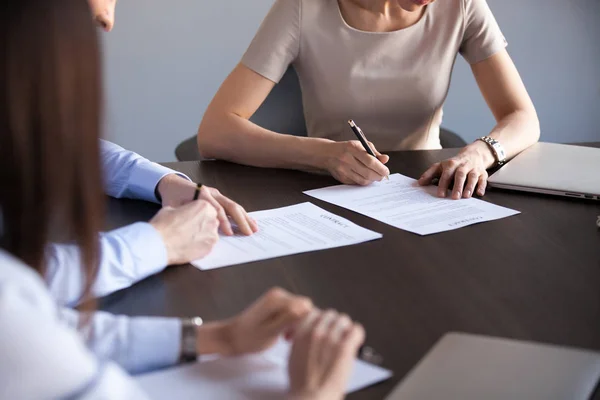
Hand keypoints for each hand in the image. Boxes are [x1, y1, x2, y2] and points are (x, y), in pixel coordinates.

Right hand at [149, 200, 218, 264]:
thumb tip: (184, 214)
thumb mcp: (172, 208)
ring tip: (188, 238)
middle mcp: (212, 220)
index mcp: (204, 206)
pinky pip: (208, 245)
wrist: (160, 244)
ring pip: (210, 233)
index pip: (207, 208)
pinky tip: (190, 246)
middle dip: (203, 224)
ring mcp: (212, 235)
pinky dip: (201, 245)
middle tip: (190, 228)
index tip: (191, 217)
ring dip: (202, 235)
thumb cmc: (164, 225)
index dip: (198, 213)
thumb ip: (184, 210)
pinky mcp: (209, 249)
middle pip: (211, 220)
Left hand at [156, 174, 257, 235]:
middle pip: (230, 206)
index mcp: (201, 194)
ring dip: (245, 217)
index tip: (229, 233)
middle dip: (240, 220)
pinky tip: (249, 221)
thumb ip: (183, 215)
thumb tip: (191, 230)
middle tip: (248, 232)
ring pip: (234, 205)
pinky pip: (232, 205)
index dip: (223, 222)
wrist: (173, 185)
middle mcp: (212, 193)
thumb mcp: (173, 206)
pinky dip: (242, 214)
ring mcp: (217, 194)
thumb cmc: (172, 197)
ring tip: (254, 228)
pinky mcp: (219, 197)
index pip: (216, 209)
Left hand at [196, 288, 312, 356]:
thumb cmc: (249, 338)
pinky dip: (291, 323)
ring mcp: (277, 297)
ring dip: (296, 324)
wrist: (232, 337)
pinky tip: (283, 333)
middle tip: (288, 338)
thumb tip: (307, 307)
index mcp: (277, 298)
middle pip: (304, 306)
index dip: (305, 321)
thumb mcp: (271, 332)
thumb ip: (289, 318)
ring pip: (299, 310)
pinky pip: (292, 311)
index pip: (306, 305)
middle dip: (300, 323)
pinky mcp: (276, 303)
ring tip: (284, 337)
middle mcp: (279, 293)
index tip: (293, 336)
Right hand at [287, 310, 364, 399]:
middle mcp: (315, 332)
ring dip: (345, 328)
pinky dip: (357, 334)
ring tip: (345, 339)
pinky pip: (356, 329)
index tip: (324, 326)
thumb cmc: (302, 383)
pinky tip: (356, 341)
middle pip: (330, 314)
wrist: (312, 398)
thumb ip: (300, 339)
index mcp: (301, 334)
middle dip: (333, 324)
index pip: (314, 312)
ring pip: (343, 320)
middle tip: (336, 334)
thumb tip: (308, 332)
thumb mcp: (293, 356)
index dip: (320, 319)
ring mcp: (330, 339)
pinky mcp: (345, 347)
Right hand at [322, 141, 389, 185]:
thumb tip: (385, 159)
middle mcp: (347, 159)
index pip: (370, 161)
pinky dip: (364, 181)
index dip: (380, 168)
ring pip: (362, 180)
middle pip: (367, 172)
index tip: (386, 171)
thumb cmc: (347, 148)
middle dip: (378, 176)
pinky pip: (356, 183)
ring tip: (375, 176)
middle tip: (382, 175)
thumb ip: (374, 152)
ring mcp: (343, 170)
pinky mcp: (341, 178)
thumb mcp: (360, 145)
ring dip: (372, 180)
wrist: (327, 153)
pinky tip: (366, 177)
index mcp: (352, 148)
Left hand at [418, 141, 494, 198]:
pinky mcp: (483, 173)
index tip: (440, 194)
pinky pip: (483, 179)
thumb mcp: (440, 166)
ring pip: (472, 177)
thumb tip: (419, 183)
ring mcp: (473, 169)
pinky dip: (482, 186)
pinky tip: (479, 193)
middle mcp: (462, 166)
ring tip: (466, 196)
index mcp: (451, 164)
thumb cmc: (453, 164)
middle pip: (460, 175)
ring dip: (470, 186)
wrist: (473, 154)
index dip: (443, 184)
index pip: (446, 174)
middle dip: (457, 186)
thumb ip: (429, 174)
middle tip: (454, 197)